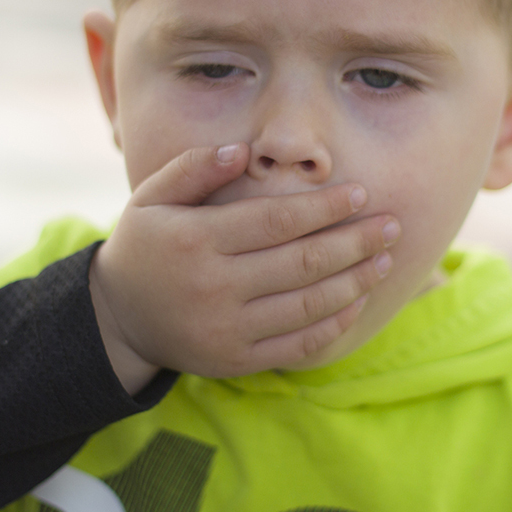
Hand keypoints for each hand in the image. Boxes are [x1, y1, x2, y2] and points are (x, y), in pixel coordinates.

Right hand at [88, 143, 398, 392]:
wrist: (118, 318)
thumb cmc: (145, 245)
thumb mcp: (151, 197)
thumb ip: (192, 167)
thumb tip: (241, 151)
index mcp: (195, 240)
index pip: (276, 221)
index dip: (324, 208)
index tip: (361, 193)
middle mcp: (213, 287)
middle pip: (302, 264)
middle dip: (355, 242)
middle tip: (392, 226)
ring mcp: (225, 329)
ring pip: (306, 306)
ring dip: (354, 282)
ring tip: (384, 260)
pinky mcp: (234, 360)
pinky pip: (296, 345)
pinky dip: (333, 324)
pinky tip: (357, 300)